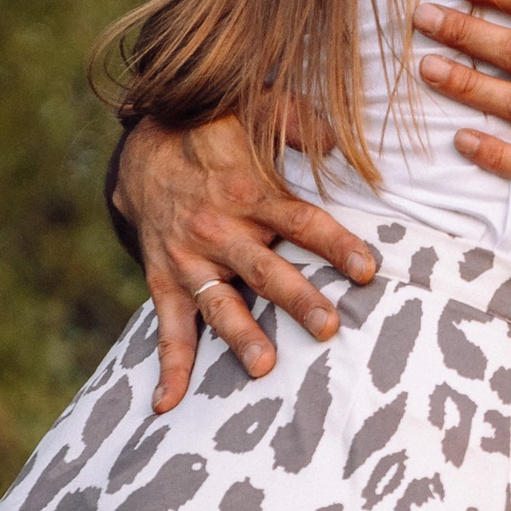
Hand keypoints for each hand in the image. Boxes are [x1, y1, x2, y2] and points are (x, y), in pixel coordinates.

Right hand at [118, 116, 378, 415]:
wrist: (144, 148)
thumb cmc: (216, 130)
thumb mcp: (257, 108)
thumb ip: (299, 123)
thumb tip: (340, 143)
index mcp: (251, 191)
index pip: (301, 221)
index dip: (335, 245)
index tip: (367, 269)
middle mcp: (220, 229)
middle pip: (265, 269)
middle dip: (297, 299)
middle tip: (327, 327)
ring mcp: (190, 258)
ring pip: (219, 303)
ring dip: (241, 336)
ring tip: (264, 366)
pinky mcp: (165, 278)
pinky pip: (167, 326)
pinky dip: (170, 365)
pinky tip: (168, 402)